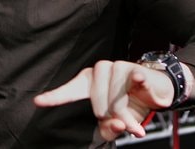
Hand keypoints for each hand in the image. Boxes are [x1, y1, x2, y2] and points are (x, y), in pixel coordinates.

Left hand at [33, 60, 174, 140]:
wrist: (156, 90)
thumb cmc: (131, 103)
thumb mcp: (117, 120)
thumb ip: (110, 127)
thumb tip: (117, 125)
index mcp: (90, 82)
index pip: (70, 91)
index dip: (54, 97)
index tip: (38, 102)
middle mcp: (100, 71)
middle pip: (97, 102)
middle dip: (110, 118)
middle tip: (121, 123)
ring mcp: (117, 67)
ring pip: (115, 98)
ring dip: (125, 114)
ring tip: (133, 122)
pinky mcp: (135, 68)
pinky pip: (133, 79)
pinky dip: (137, 84)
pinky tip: (139, 81)